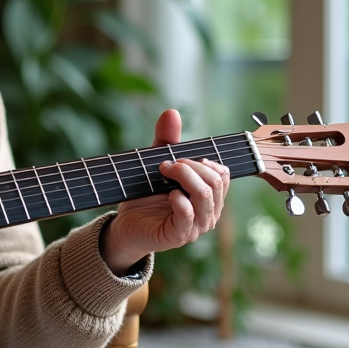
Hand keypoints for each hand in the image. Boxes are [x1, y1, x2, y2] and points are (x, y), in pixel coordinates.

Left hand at [100, 109, 229, 274]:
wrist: (126, 225)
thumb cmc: (145, 196)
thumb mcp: (156, 164)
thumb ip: (166, 141)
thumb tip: (172, 111)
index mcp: (209, 196)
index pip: (223, 174)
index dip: (204, 161)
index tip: (179, 157)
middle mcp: (209, 212)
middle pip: (215, 181)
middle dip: (191, 166)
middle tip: (167, 164)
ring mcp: (197, 226)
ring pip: (205, 195)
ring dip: (184, 177)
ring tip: (164, 172)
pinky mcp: (180, 236)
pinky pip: (188, 216)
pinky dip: (178, 200)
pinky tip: (168, 194)